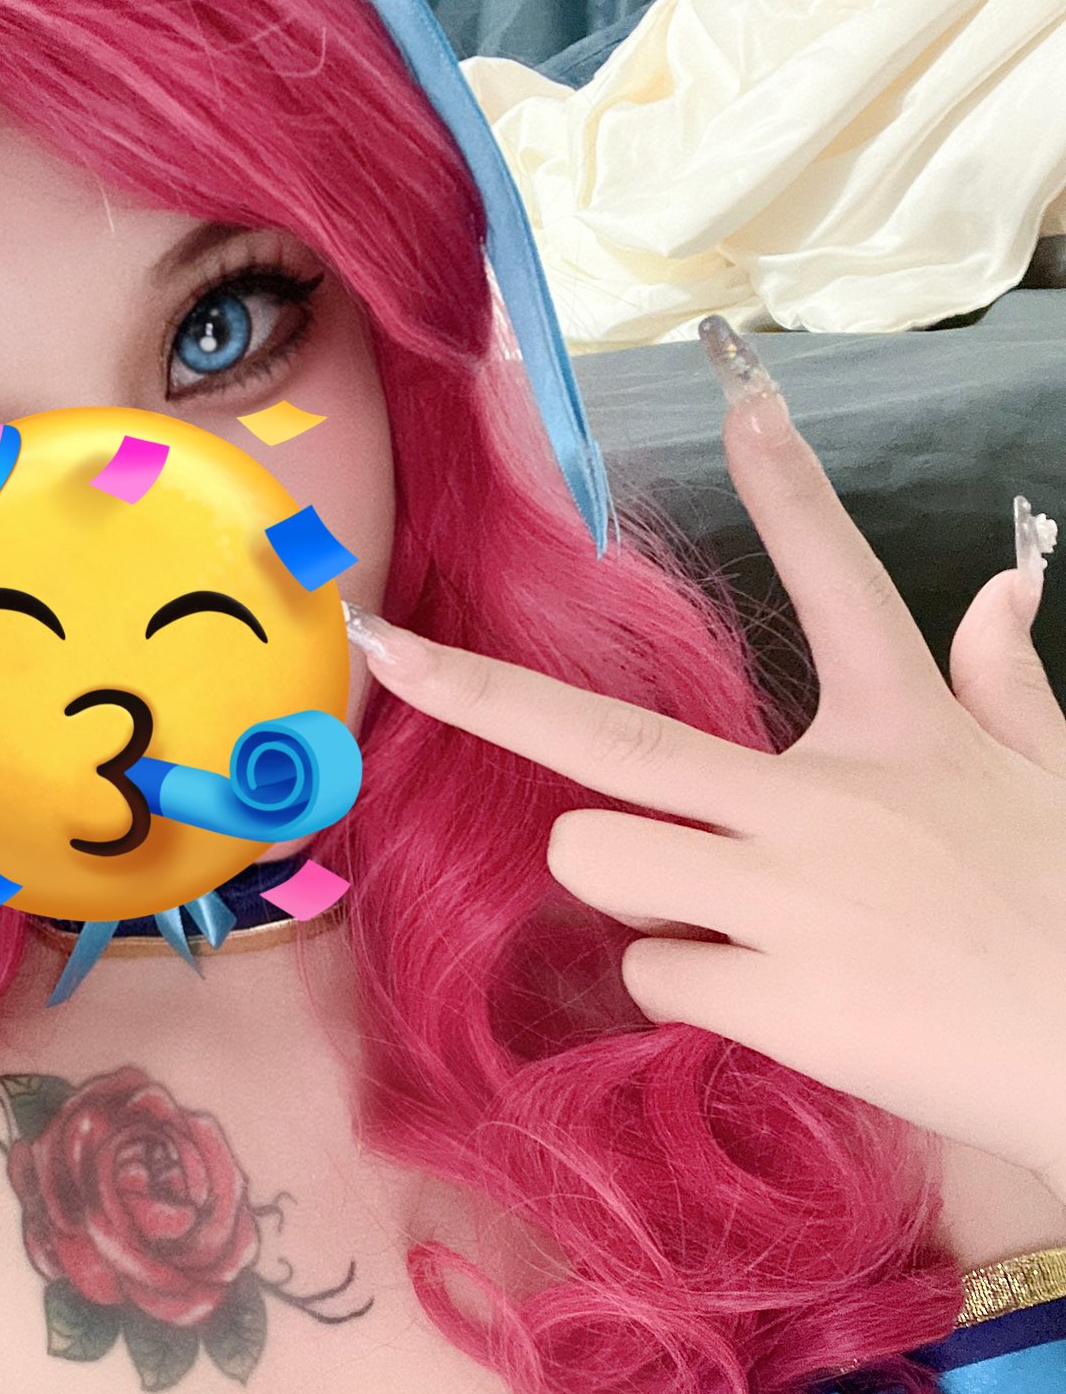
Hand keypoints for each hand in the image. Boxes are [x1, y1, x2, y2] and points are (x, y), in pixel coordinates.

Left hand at [350, 321, 1065, 1189]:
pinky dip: (692, 988)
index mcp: (901, 728)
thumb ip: (1013, 682)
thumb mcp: (1055, 777)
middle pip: (606, 740)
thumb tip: (1008, 588)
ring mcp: (784, 897)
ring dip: (628, 884)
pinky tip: (774, 1000)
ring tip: (720, 916)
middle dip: (482, 698)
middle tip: (393, 653)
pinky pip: (653, 974)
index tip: (741, 392)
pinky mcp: (772, 997)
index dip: (788, 484)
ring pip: (597, 858)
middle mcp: (820, 796)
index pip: (839, 578)